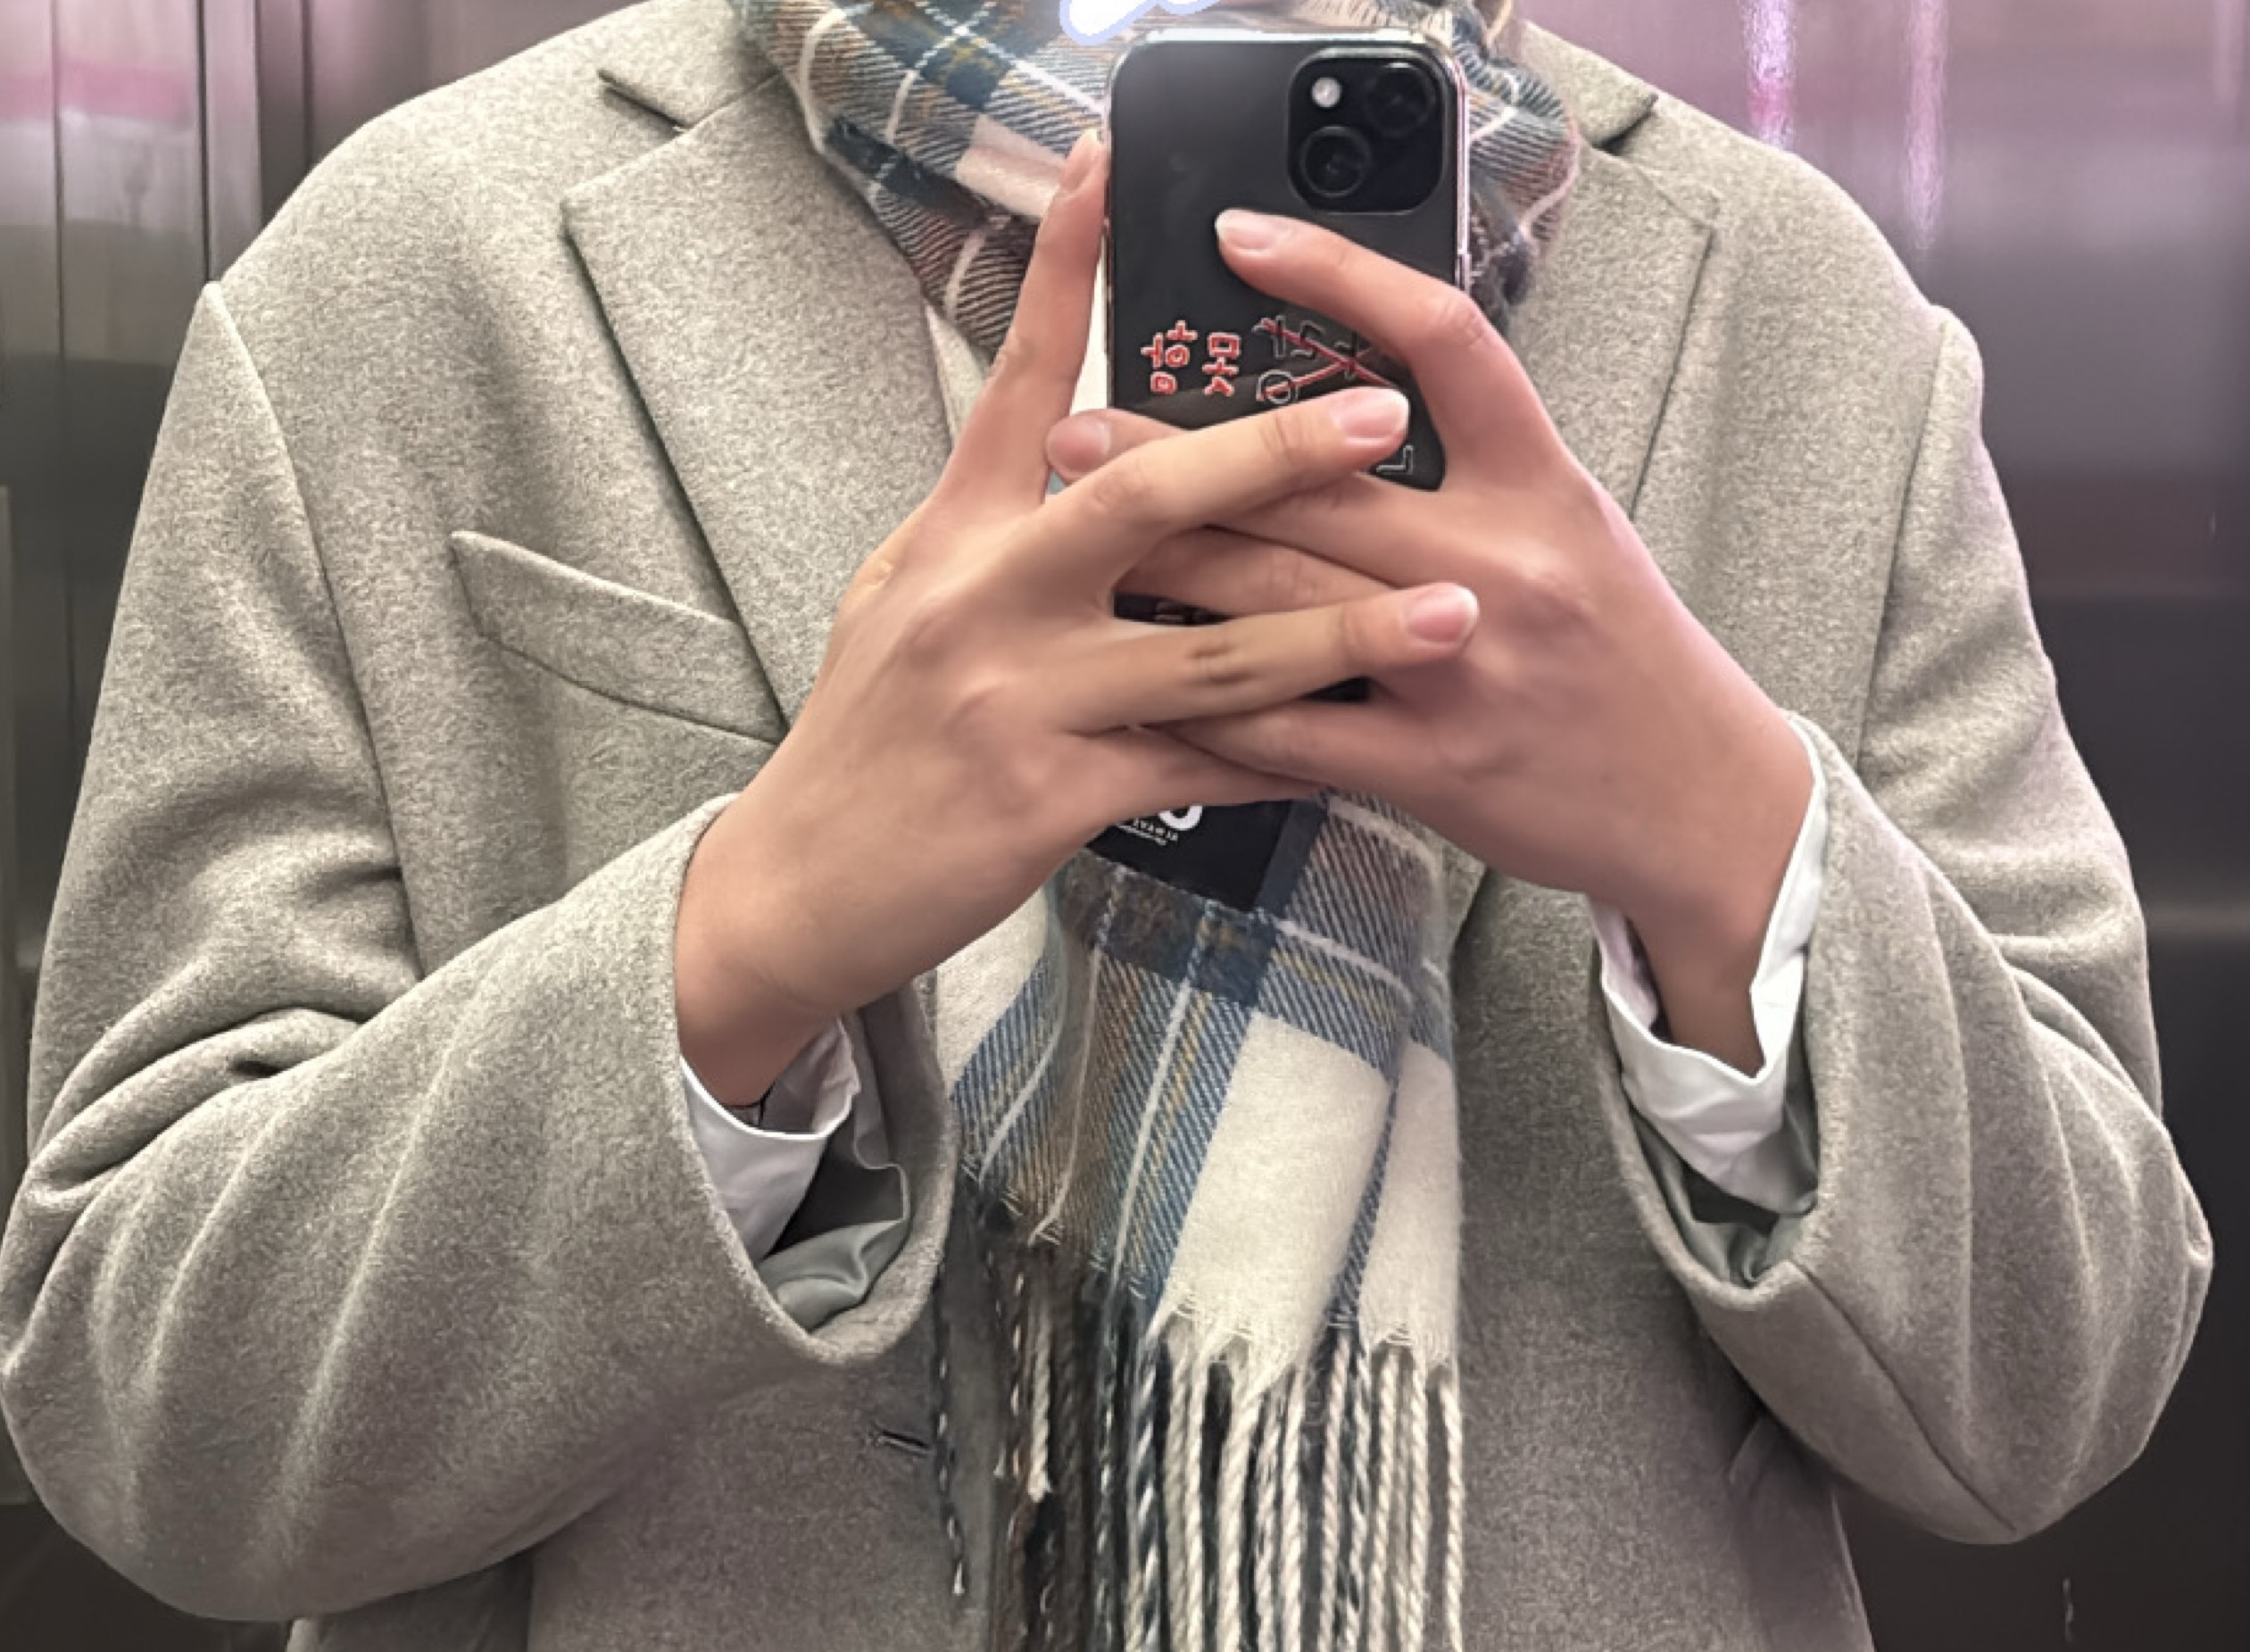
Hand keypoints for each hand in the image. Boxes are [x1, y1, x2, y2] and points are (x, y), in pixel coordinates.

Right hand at [673, 140, 1485, 1106]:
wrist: (801, 884)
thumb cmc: (867, 746)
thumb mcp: (903, 603)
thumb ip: (991, 531)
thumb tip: (1066, 458)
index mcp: (953, 536)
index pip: (1017, 380)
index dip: (1062, 271)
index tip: (1109, 170)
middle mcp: (987, 599)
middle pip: (1146, 500)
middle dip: (1275, 454)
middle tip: (1380, 419)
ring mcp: (1022, 699)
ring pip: (1209, 654)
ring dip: (1341, 633)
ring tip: (1447, 617)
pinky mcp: (1051, 798)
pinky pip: (1199, 771)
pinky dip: (1285, 760)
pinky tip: (1364, 749)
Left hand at [1053, 210, 1815, 1072]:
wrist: (1697, 802)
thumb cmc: (1623, 660)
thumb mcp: (1575, 532)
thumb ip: (1477, 471)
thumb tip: (1351, 407)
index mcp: (1539, 486)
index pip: (1439, 341)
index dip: (1336, 275)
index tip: (1241, 239)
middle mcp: (1499, 566)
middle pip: (1315, 485)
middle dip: (1179, 454)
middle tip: (1078, 430)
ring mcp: (1460, 671)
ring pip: (1286, 604)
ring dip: (1168, 569)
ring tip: (1080, 538)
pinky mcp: (1434, 769)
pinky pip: (1298, 733)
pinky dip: (1214, 711)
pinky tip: (1143, 686)